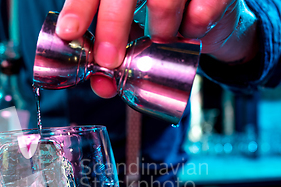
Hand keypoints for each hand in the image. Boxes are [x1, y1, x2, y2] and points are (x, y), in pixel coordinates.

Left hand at [55, 0, 257, 97]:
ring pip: (163, 3)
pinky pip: (200, 13)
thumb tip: (102, 85)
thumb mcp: (131, 33)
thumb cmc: (161, 18)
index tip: (69, 32)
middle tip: (110, 61)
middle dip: (112, 28)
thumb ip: (113, 55)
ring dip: (160, 33)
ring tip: (161, 40)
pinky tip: (190, 31)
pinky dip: (192, 30)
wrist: (211, 9)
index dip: (79, 8)